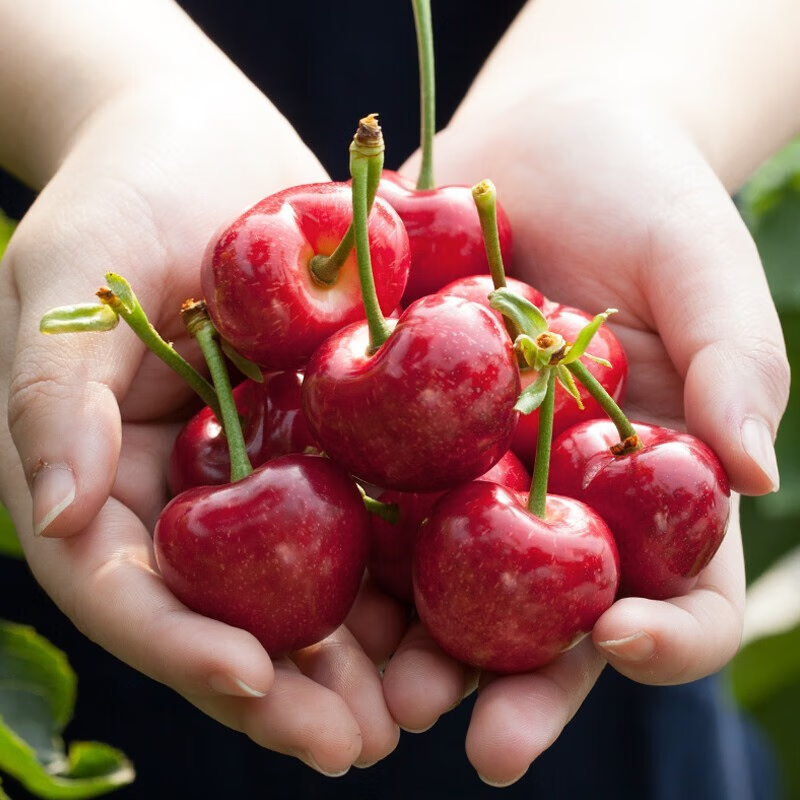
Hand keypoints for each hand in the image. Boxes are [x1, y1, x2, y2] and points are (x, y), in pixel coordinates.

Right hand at [0, 75, 403, 773]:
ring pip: (312, 582)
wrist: (205, 139)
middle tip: (357, 742)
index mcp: (111, 480)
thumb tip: (52, 521)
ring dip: (362, 652)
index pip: (134, 590)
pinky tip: (459, 607)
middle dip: (291, 684)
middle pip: (235, 611)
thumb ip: (53, 401)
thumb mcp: (64, 285)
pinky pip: (372, 508)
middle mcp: (191, 494)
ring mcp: (268, 468)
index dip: (184, 648)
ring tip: (419, 706)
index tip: (254, 683)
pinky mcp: (336, 432)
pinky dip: (408, 563)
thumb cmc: (118, 197)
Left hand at [382, 87, 787, 784]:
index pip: (678, 595)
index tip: (618, 643)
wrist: (536, 148)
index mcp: (650, 488)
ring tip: (383, 696)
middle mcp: (559, 504)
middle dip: (516, 687)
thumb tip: (758, 474)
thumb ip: (739, 359)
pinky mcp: (396, 441)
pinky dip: (348, 554)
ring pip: (448, 593)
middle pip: (548, 624)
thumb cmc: (642, 195)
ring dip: (418, 653)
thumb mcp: (700, 262)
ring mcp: (470, 480)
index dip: (661, 639)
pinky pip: (374, 506)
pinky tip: (314, 594)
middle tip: (475, 738)